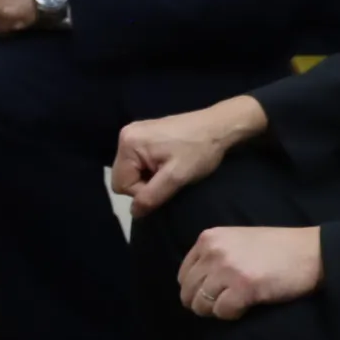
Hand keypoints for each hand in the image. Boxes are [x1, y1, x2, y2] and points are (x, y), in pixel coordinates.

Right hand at [109, 94, 267, 214]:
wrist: (219, 127)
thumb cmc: (199, 151)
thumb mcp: (176, 177)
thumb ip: (151, 196)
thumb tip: (134, 213)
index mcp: (128, 143)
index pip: (121, 184)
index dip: (143, 192)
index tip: (166, 184)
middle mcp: (125, 135)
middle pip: (123, 176)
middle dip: (144, 184)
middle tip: (169, 177)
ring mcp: (134, 132)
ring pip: (131, 170)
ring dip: (149, 176)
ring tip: (170, 169)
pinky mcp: (144, 133)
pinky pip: (138, 160)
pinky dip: (151, 167)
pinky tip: (168, 162)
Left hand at [177, 225, 323, 318]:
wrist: (312, 252)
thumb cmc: (277, 249)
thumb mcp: (237, 241)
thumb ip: (213, 256)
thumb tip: (193, 286)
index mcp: (209, 238)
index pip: (183, 275)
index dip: (196, 290)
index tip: (213, 294)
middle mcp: (214, 251)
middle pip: (188, 291)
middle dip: (203, 303)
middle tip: (224, 303)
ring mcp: (227, 269)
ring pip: (201, 304)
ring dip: (217, 310)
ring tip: (236, 303)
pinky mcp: (243, 287)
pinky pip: (222, 312)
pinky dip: (232, 315)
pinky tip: (246, 306)